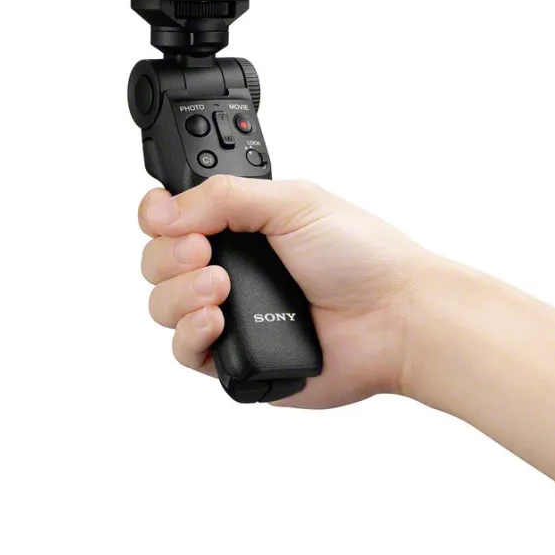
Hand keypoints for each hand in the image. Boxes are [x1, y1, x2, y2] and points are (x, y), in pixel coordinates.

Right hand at [139, 176, 428, 407]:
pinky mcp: (238, 358)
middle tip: (204, 251)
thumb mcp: (294, 201)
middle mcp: (235, 267)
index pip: (176, 217)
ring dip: (179, 293)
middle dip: (169, 254)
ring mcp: (235, 314)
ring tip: (221, 288)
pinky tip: (217, 321)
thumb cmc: (362, 255)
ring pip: (163, 306)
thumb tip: (163, 208)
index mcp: (246, 225)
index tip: (164, 215)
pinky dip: (190, 335)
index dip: (160, 215)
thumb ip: (224, 196)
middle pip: (159, 261)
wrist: (396, 317)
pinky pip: (185, 352)